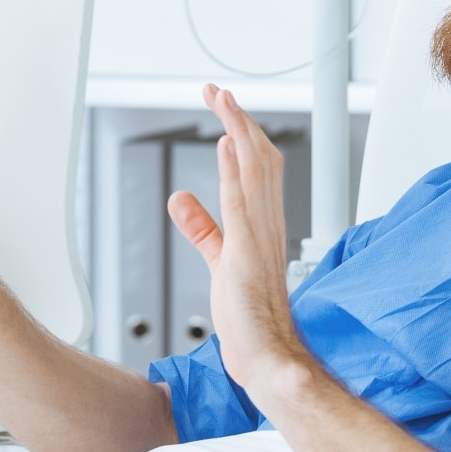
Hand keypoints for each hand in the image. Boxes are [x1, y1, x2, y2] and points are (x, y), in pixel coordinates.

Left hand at [168, 85, 306, 386]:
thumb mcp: (219, 261)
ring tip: (220, 100)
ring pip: (253, 171)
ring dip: (237, 131)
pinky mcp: (247, 253)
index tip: (222, 108)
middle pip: (258, 158)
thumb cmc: (250, 319)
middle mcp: (268, 224)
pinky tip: (224, 145)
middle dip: (237, 120)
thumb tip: (181, 198)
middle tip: (215, 92)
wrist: (269, 359)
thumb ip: (201, 228)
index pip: (256, 167)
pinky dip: (233, 171)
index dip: (240, 133)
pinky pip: (242, 203)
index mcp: (263, 225)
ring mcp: (261, 236)